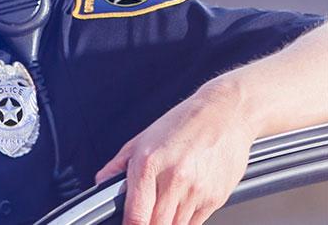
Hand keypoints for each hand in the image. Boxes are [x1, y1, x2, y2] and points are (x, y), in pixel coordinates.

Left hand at [94, 83, 252, 224]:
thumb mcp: (144, 137)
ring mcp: (196, 192)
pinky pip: (195, 224)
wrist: (225, 114)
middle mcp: (173, 180)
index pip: (137, 215)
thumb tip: (102, 181)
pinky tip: (181, 205)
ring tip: (164, 207)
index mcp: (149, 163)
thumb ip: (120, 164)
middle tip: (145, 215)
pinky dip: (185, 221)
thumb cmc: (184, 122)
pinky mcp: (215, 199)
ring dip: (167, 223)